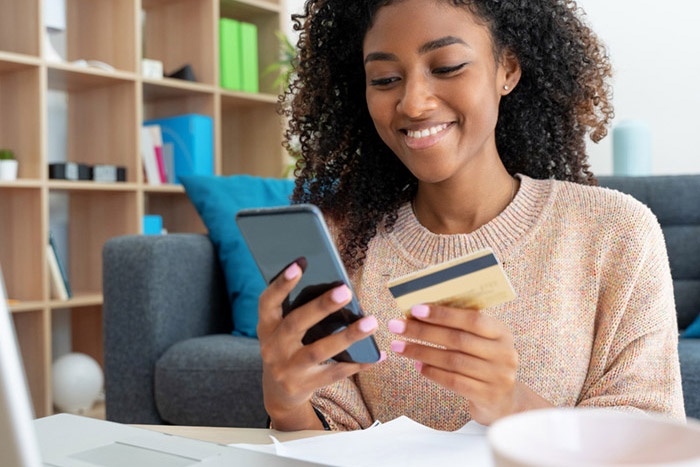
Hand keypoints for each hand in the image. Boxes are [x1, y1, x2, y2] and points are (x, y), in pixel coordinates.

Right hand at [257, 261, 382, 430]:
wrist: (279, 393)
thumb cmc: (288, 348)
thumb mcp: (283, 331)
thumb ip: (299, 311)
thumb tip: (337, 289)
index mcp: (266, 326)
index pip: (268, 301)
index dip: (281, 283)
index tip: (299, 264)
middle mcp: (272, 347)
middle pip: (296, 323)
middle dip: (321, 306)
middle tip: (345, 291)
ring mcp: (287, 368)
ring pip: (318, 351)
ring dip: (347, 336)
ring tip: (371, 322)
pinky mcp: (303, 385)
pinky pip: (334, 373)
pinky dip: (357, 363)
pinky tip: (376, 355)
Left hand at [388, 304, 549, 424]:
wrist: (504, 401)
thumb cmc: (484, 363)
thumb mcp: (481, 342)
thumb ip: (460, 328)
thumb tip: (420, 313)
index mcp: (501, 333)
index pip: (472, 319)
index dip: (443, 314)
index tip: (415, 310)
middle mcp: (503, 353)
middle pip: (457, 339)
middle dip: (422, 331)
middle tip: (396, 326)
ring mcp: (497, 377)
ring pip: (452, 361)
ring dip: (421, 352)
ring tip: (398, 346)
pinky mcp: (487, 396)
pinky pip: (454, 381)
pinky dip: (432, 372)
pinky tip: (417, 366)